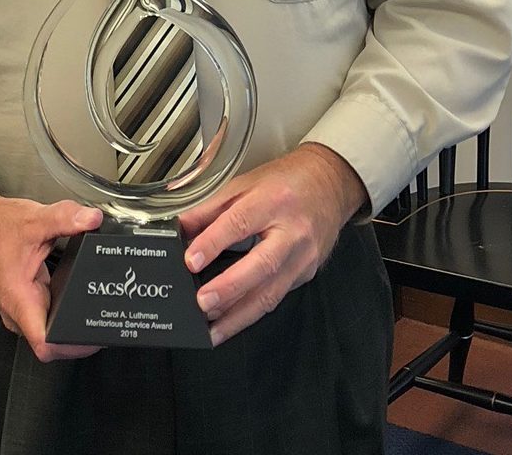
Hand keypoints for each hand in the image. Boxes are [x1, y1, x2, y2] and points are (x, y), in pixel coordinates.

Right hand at [0, 181, 103, 361]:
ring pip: (51, 330)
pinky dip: (66, 309)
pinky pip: (50, 314)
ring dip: (72, 325)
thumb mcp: (33, 219)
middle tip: (105, 322)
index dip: (72, 347)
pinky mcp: (27, 298)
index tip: (93, 339)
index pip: (45, 344)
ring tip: (97, 313)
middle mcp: (18, 310)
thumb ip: (65, 218)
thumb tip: (91, 219)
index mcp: (18, 299)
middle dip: (80, 336)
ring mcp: (22, 307)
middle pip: (53, 342)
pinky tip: (80, 298)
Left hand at [178, 144, 368, 346]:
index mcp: (273, 200)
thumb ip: (211, 208)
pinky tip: (233, 321)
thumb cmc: (286, 181)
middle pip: (261, 264)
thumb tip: (181, 228)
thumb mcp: (245, 183)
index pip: (240, 223)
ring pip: (272, 292)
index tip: (191, 261)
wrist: (330, 183)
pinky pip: (277, 297)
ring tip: (212, 329)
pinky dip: (253, 312)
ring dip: (239, 315)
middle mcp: (292, 231)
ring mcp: (303, 256)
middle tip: (203, 303)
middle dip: (230, 288)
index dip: (213, 243)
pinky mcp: (306, 273)